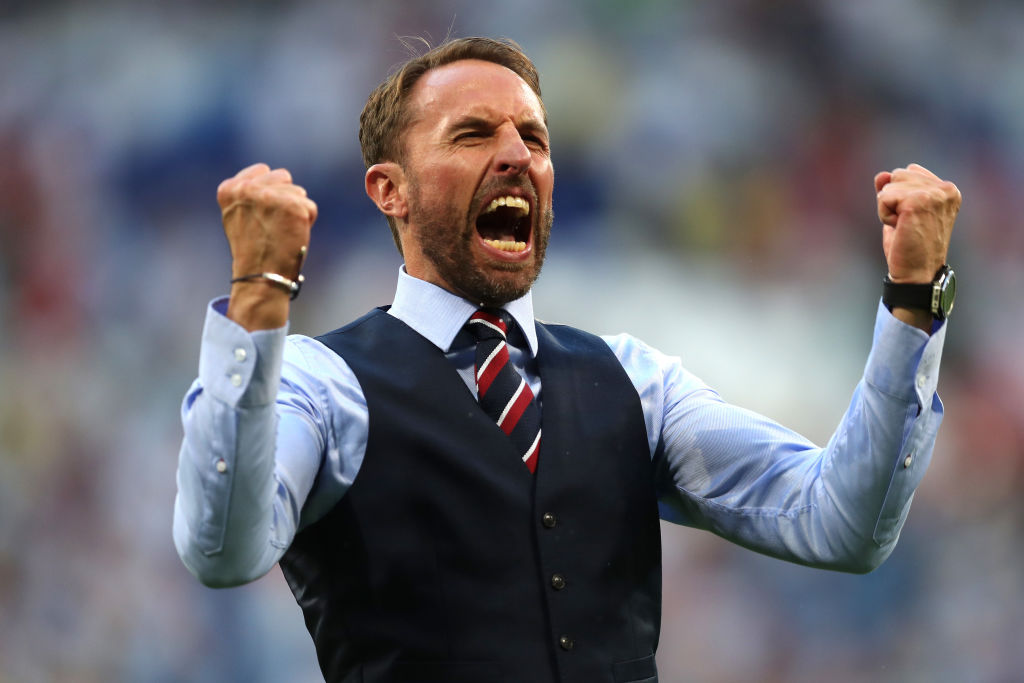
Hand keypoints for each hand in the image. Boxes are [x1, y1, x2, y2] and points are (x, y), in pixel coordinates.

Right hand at [217, 163, 317, 329]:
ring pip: (298, 193)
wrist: (260, 275)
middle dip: (284, 198)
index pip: (263, 171)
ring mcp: (270, 197)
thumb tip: (274, 175)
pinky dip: (306, 222)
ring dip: (296, 211)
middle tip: (273, 225)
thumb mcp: (238, 215)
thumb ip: (250, 193)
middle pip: (283, 178)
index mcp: (230, 189)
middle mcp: (248, 189)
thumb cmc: (253, 248)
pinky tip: (292, 235)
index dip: (269, 192)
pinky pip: (310, 208)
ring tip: (280, 232)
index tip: (261, 215)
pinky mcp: (293, 207)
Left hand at [874, 163, 960, 283]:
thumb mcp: (901, 213)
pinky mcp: (918, 201)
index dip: (900, 195)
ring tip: (905, 227)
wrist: (917, 274)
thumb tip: (881, 175)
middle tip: (908, 224)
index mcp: (948, 190)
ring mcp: (934, 194)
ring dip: (888, 208)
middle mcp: (946, 189)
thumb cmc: (910, 247)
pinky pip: (883, 197)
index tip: (914, 218)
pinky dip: (884, 215)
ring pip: (889, 185)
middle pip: (898, 174)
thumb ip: (894, 190)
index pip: (910, 171)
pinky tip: (900, 228)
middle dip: (893, 200)